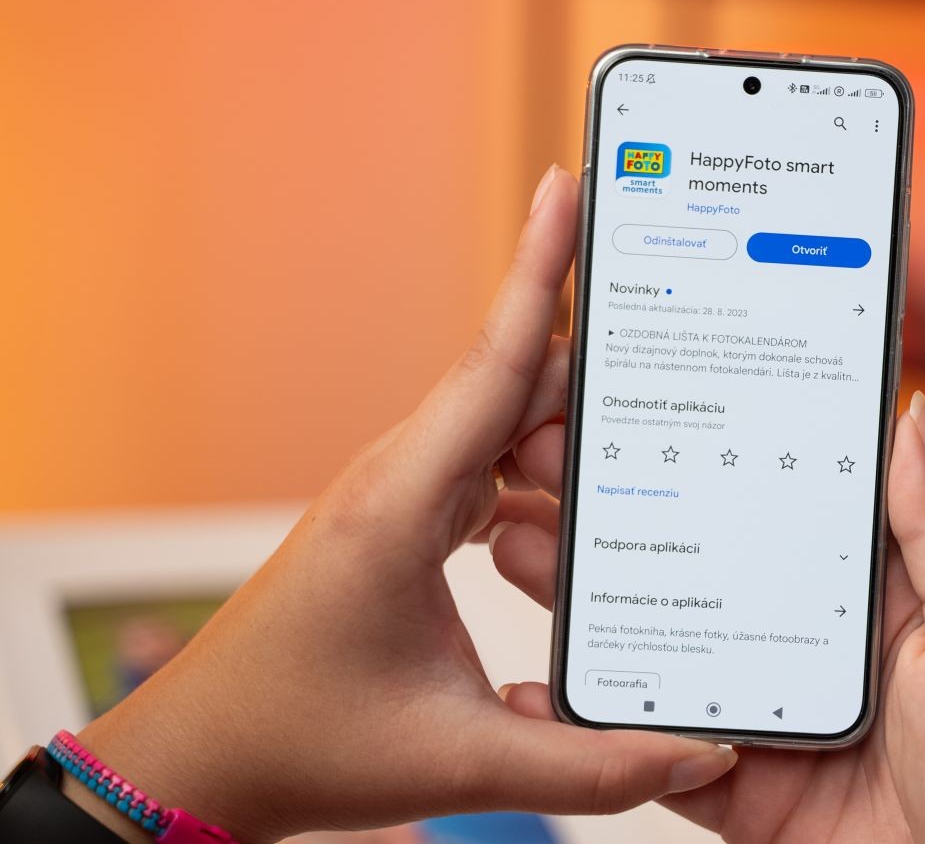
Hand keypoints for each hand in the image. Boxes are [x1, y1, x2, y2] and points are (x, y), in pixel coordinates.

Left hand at [75, 166, 736, 843]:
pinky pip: (494, 463)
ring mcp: (406, 492)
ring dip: (574, 436)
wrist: (207, 758)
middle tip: (683, 378)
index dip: (538, 267)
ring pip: (509, 424)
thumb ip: (588, 759)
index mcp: (401, 503)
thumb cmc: (303, 741)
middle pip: (519, 385)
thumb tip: (697, 753)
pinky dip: (546, 472)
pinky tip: (590, 503)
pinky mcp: (413, 518)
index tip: (568, 183)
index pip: (492, 361)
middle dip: (600, 380)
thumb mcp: (457, 760)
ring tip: (655, 452)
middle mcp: (402, 476)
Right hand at [492, 395, 924, 842]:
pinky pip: (657, 754)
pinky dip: (595, 727)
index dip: (712, 457)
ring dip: (591, 604)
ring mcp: (769, 719)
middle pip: (702, 568)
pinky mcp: (741, 791)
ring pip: (664, 650)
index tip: (643, 406)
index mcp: (873, 595)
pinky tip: (540, 684)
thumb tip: (911, 416)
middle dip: (624, 516)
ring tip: (518, 543)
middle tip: (544, 462)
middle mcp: (811, 646)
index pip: (779, 505)